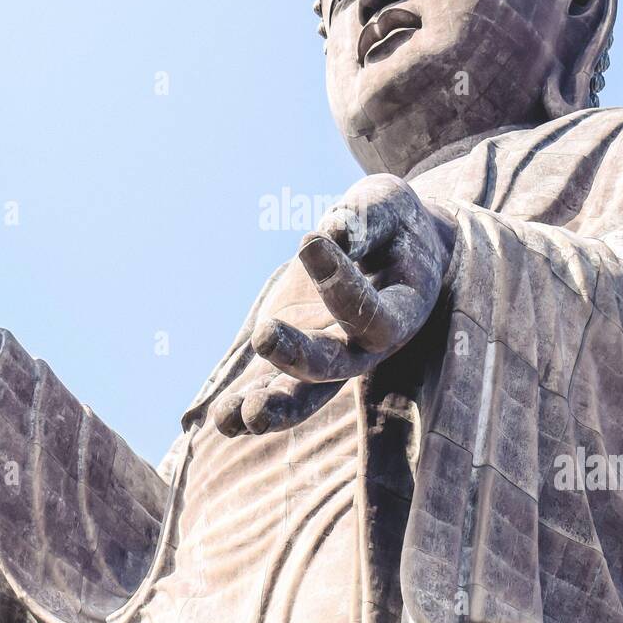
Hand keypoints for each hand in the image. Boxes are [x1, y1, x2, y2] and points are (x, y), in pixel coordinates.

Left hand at [247, 173, 452, 398]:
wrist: (395, 249)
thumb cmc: (395, 224)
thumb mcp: (389, 205)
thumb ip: (367, 220)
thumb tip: (334, 231)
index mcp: (400, 312)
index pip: (373, 315)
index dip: (342, 285)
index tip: (310, 242)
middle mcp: (365, 346)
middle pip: (334, 368)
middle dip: (297, 357)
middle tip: (263, 335)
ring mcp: (329, 356)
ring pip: (303, 396)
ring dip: (270, 408)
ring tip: (232, 416)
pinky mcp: (296, 355)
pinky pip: (274, 389)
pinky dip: (249, 407)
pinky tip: (221, 418)